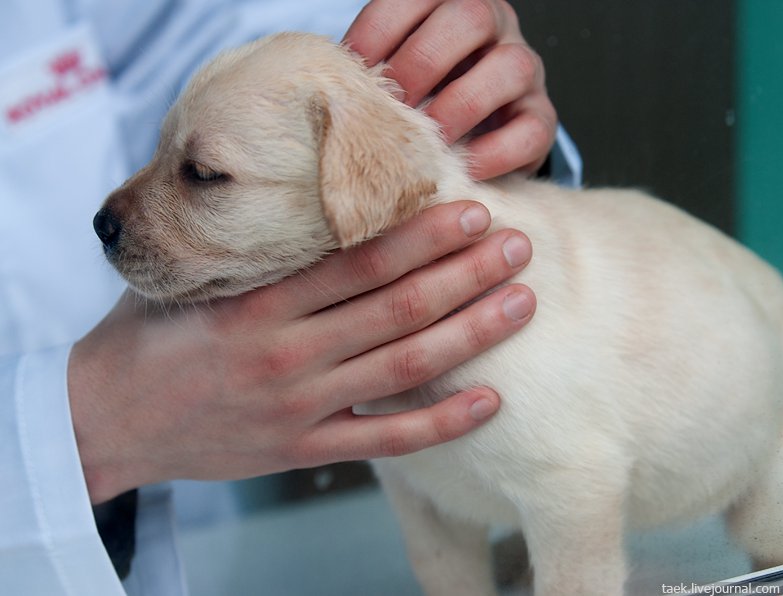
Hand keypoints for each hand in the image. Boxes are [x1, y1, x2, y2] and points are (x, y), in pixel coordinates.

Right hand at [69, 201, 534, 503]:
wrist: (106, 421)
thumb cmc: (152, 338)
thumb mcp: (193, 280)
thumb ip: (258, 252)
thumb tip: (322, 202)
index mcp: (258, 303)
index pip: (359, 261)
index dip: (424, 235)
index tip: (472, 210)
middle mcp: (286, 353)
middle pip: (398, 307)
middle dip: (467, 272)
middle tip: (516, 244)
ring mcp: (300, 407)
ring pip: (405, 367)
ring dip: (471, 333)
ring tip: (521, 302)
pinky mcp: (305, 450)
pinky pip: (388, 440)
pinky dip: (442, 422)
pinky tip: (491, 398)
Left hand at [344, 0, 556, 179]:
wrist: (472, 138)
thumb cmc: (421, 101)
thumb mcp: (396, 74)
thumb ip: (374, 71)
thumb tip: (330, 86)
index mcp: (450, 4)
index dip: (382, 29)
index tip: (355, 69)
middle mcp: (495, 25)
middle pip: (471, 17)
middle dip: (424, 61)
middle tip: (394, 105)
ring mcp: (525, 70)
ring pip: (511, 66)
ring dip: (463, 104)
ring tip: (431, 139)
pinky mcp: (542, 117)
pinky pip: (533, 128)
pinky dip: (498, 150)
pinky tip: (467, 167)